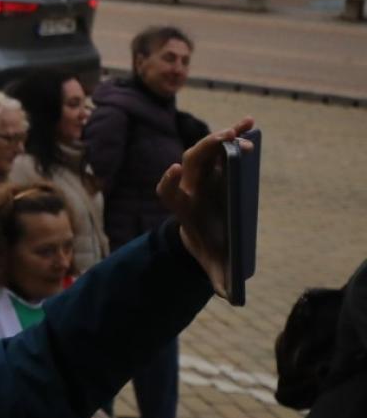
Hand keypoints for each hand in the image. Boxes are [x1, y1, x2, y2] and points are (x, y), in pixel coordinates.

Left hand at [156, 117, 255, 292]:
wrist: (204, 232)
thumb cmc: (207, 247)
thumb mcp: (212, 264)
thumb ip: (218, 279)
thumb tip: (227, 294)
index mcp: (181, 206)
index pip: (167, 191)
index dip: (169, 180)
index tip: (175, 171)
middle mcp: (187, 184)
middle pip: (190, 162)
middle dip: (204, 151)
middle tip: (224, 141)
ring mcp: (201, 172)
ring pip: (206, 149)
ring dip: (222, 136)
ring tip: (243, 129)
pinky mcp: (216, 164)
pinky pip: (223, 144)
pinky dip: (235, 132)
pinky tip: (251, 123)